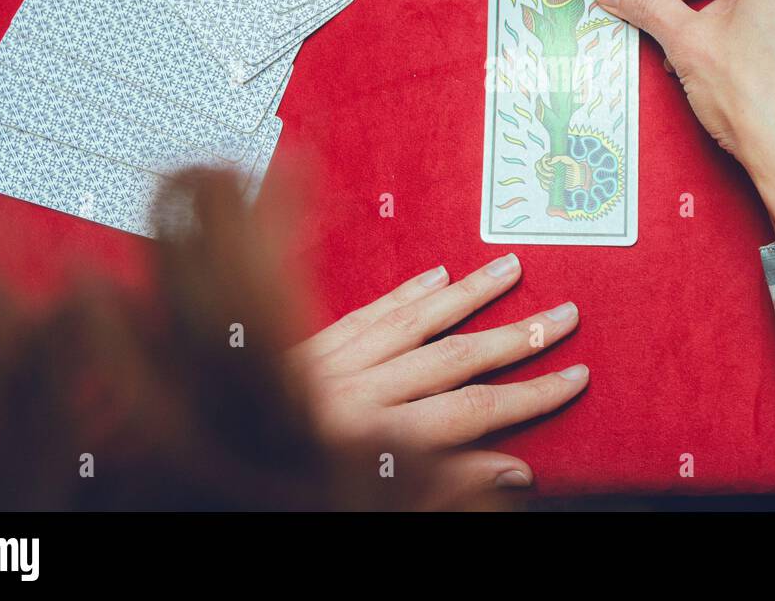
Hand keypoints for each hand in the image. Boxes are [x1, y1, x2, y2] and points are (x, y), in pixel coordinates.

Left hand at [291, 254, 586, 505]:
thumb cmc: (287, 486)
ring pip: (411, 320)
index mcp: (371, 440)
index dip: (531, 394)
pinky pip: (361, 313)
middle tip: (564, 314)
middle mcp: (355, 394)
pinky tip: (434, 275)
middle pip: (452, 357)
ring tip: (509, 269)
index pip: (473, 411)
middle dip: (516, 336)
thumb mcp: (369, 505)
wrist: (199, 470)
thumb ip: (443, 488)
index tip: (575, 376)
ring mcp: (328, 365)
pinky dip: (401, 293)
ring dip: (466, 293)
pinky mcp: (304, 350)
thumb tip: (515, 473)